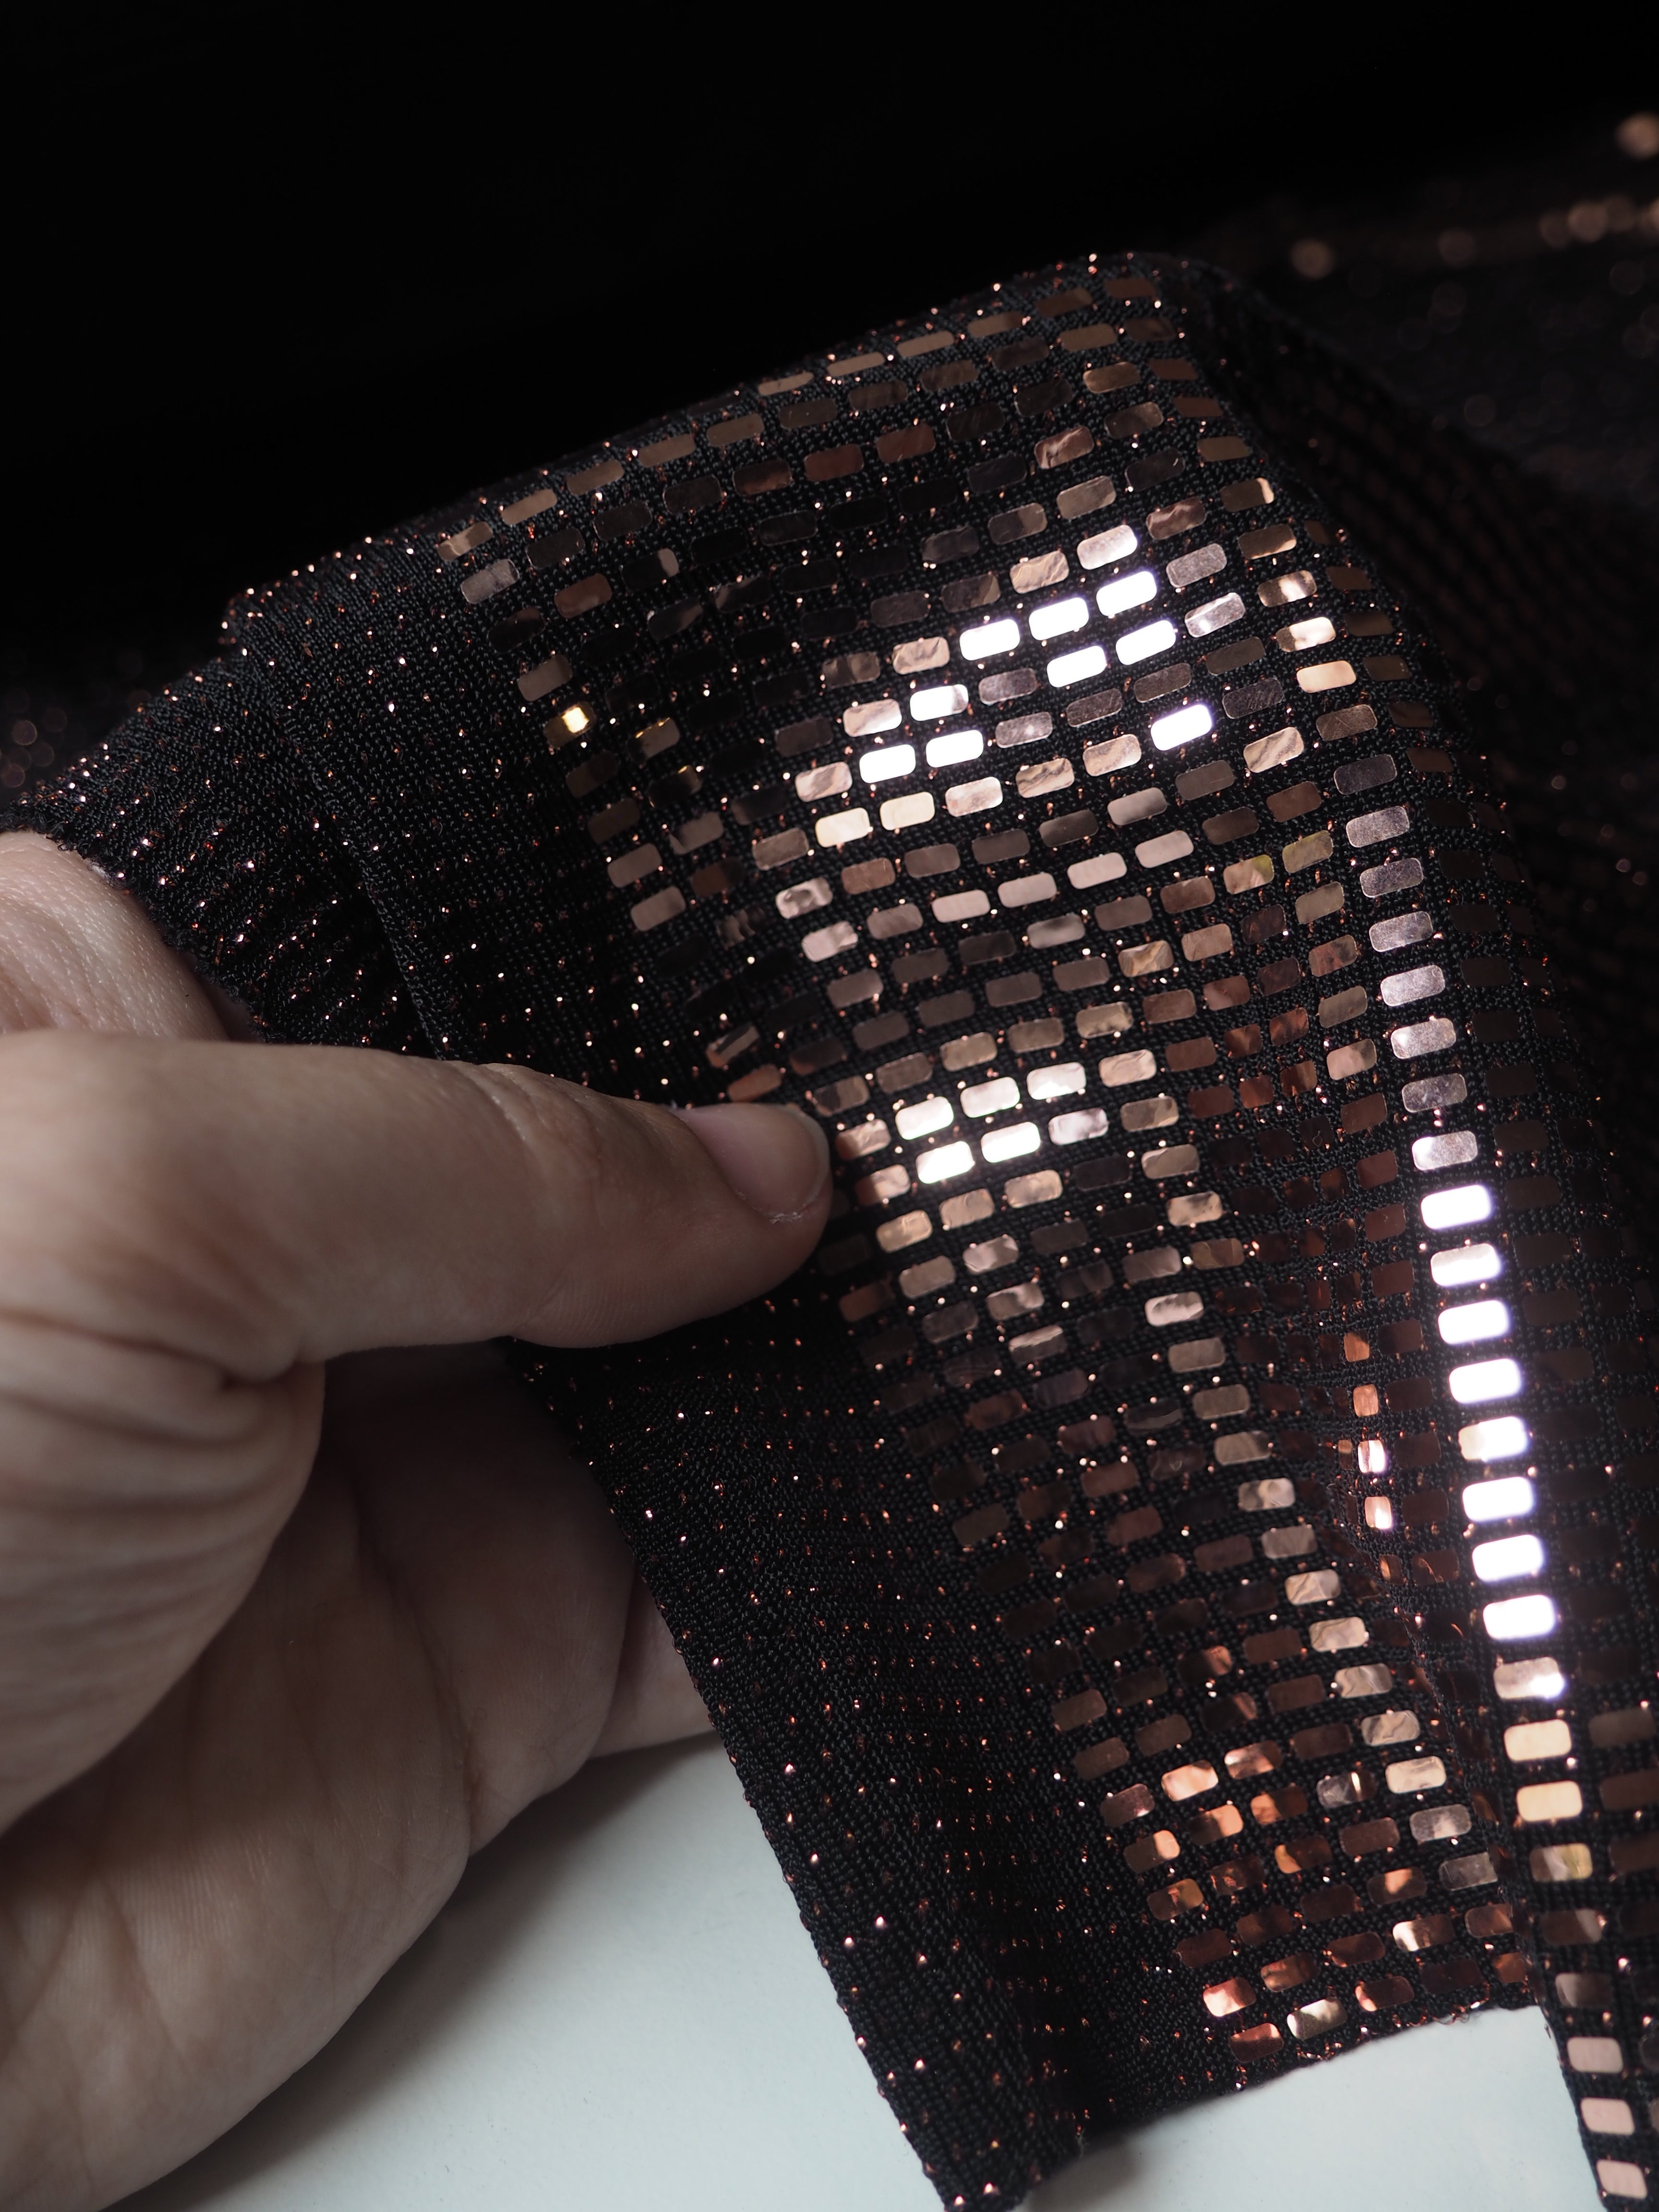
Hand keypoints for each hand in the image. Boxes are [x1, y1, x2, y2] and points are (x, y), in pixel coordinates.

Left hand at [0, 834, 828, 2210]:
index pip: (440, 927)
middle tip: (960, 1068)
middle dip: (763, 1126)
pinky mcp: (488, 1654)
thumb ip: (471, 1155)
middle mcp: (291, 1245)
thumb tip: (743, 1162)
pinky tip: (957, 1469)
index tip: (810, 893)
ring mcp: (401, 1450)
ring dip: (828, 1333)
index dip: (620, 918)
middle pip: (593, 1148)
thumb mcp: (137, 1201)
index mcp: (154, 1050)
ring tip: (1002, 1249)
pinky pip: (712, 1590)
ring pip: (687, 1361)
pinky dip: (833, 1551)